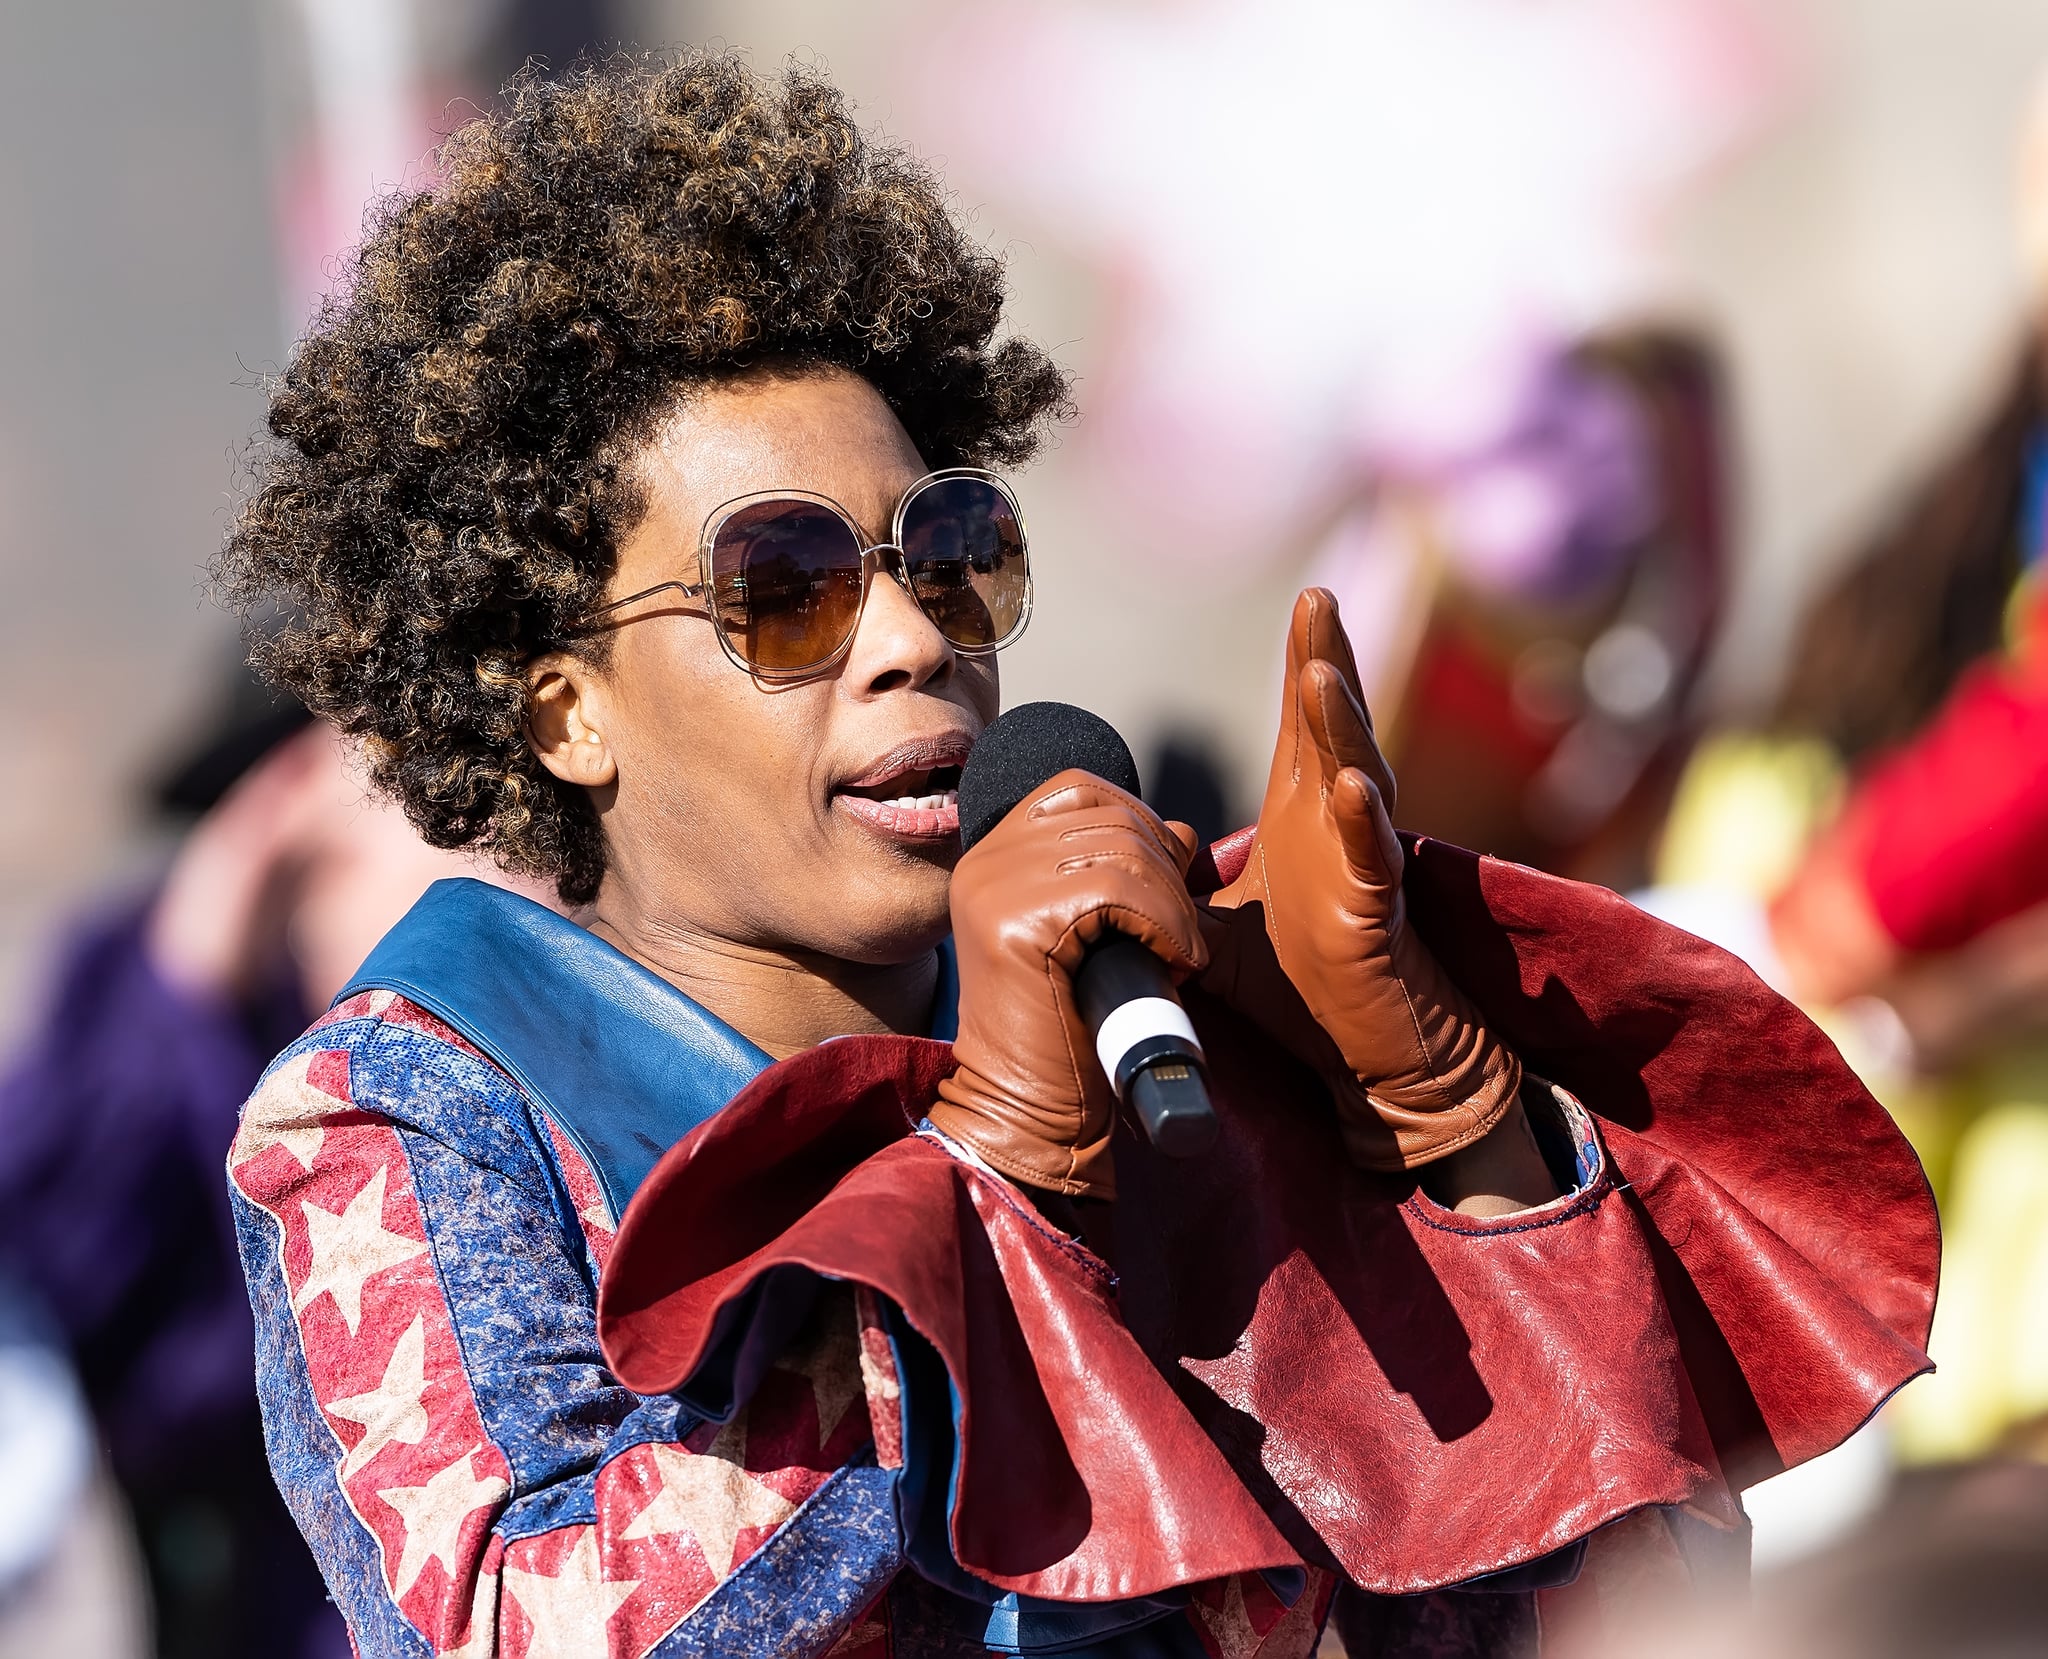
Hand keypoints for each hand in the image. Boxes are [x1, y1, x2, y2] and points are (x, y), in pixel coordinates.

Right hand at [930, 770, 1204, 1199]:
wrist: (1029, 1110)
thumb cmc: (1067, 1032)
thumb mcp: (1091, 933)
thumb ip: (1118, 873)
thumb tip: (1183, 833)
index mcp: (995, 856)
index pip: (1078, 789)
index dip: (1140, 821)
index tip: (1166, 885)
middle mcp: (985, 861)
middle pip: (1108, 814)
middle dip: (1166, 868)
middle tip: (1178, 932)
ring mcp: (994, 886)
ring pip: (1120, 848)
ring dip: (1172, 902)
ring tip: (1176, 953)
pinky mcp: (1015, 921)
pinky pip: (1117, 887)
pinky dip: (1164, 921)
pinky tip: (1173, 960)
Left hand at [1202, 589, 1522, 1171]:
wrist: (1365, 1048)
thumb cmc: (1304, 982)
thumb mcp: (1218, 924)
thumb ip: (1176, 887)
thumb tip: (1117, 866)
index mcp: (1305, 815)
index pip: (1304, 725)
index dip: (1305, 661)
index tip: (1306, 600)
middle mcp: (1338, 823)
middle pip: (1335, 727)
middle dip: (1327, 659)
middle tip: (1317, 600)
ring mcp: (1361, 860)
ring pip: (1358, 774)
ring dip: (1341, 724)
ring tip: (1321, 673)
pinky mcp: (1376, 908)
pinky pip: (1372, 856)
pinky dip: (1364, 820)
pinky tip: (1355, 787)